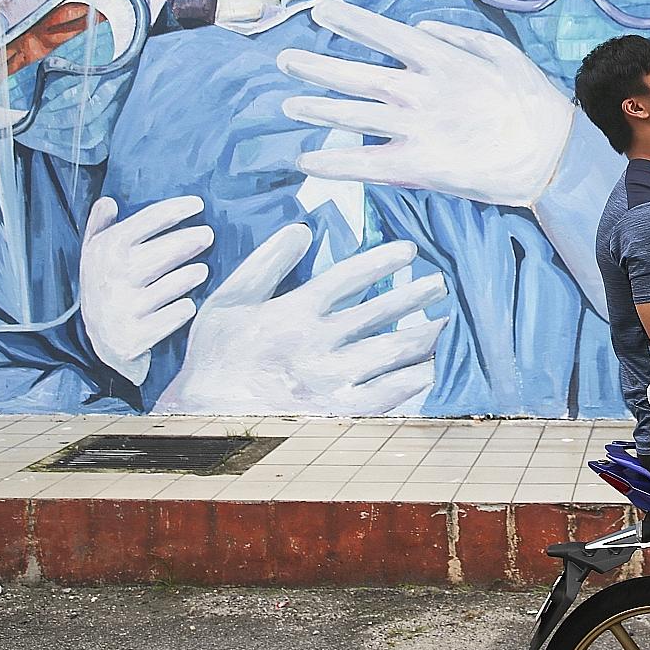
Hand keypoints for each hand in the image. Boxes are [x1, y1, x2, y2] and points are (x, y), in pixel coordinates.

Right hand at [80, 196, 212, 383]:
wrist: (102, 342)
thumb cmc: (107, 285)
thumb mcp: (95, 255)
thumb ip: (100, 226)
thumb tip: (107, 201)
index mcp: (105, 250)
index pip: (146, 221)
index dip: (175, 209)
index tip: (198, 205)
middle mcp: (113, 278)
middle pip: (164, 252)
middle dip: (190, 241)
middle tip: (208, 235)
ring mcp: (124, 308)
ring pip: (173, 285)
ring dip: (191, 275)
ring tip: (201, 271)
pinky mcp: (137, 336)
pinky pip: (174, 316)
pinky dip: (183, 309)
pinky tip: (187, 305)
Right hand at [155, 224, 449, 412]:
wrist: (205, 420)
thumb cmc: (215, 358)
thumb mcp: (228, 302)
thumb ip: (265, 263)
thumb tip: (301, 229)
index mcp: (293, 313)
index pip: (348, 277)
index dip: (382, 260)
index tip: (409, 250)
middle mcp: (318, 343)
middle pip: (380, 312)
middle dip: (415, 294)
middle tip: (440, 283)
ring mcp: (331, 379)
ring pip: (391, 351)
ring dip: (422, 333)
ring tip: (444, 321)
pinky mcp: (338, 412)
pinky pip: (387, 394)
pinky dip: (413, 379)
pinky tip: (430, 368)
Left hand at [277, 0, 575, 206]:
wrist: (550, 154)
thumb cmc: (530, 101)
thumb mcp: (500, 51)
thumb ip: (457, 36)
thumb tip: (421, 28)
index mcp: (438, 59)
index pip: (380, 33)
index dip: (347, 21)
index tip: (319, 10)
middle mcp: (417, 90)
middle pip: (353, 74)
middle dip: (315, 65)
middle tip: (285, 60)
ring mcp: (412, 128)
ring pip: (350, 115)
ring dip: (315, 108)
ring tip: (288, 104)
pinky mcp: (416, 166)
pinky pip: (363, 164)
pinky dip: (332, 162)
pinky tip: (307, 160)